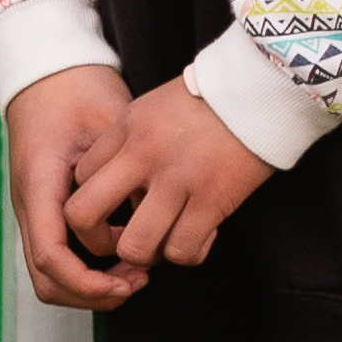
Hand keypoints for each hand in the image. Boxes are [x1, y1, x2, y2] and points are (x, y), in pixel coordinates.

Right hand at [0, 64, 137, 312]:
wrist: (48, 71)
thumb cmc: (77, 90)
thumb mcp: (108, 124)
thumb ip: (127, 171)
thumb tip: (154, 215)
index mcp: (39, 185)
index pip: (52, 257)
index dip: (90, 283)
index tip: (130, 280)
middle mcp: (29, 205)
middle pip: (48, 280)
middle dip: (94, 294)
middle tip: (140, 280)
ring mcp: (34, 210)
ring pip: (52, 274)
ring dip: (93, 283)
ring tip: (138, 269)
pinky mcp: (45, 209)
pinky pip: (62, 254)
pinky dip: (91, 265)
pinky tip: (126, 246)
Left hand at [66, 78, 278, 286]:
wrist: (262, 87)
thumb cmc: (210, 99)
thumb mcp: (153, 107)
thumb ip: (129, 141)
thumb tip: (119, 184)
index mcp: (125, 129)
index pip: (79, 180)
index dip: (93, 203)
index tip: (117, 209)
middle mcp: (142, 155)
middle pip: (82, 216)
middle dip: (97, 240)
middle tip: (123, 240)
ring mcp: (176, 180)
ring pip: (135, 247)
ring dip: (149, 254)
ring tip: (167, 241)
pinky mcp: (212, 199)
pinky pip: (182, 250)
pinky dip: (189, 254)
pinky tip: (201, 238)